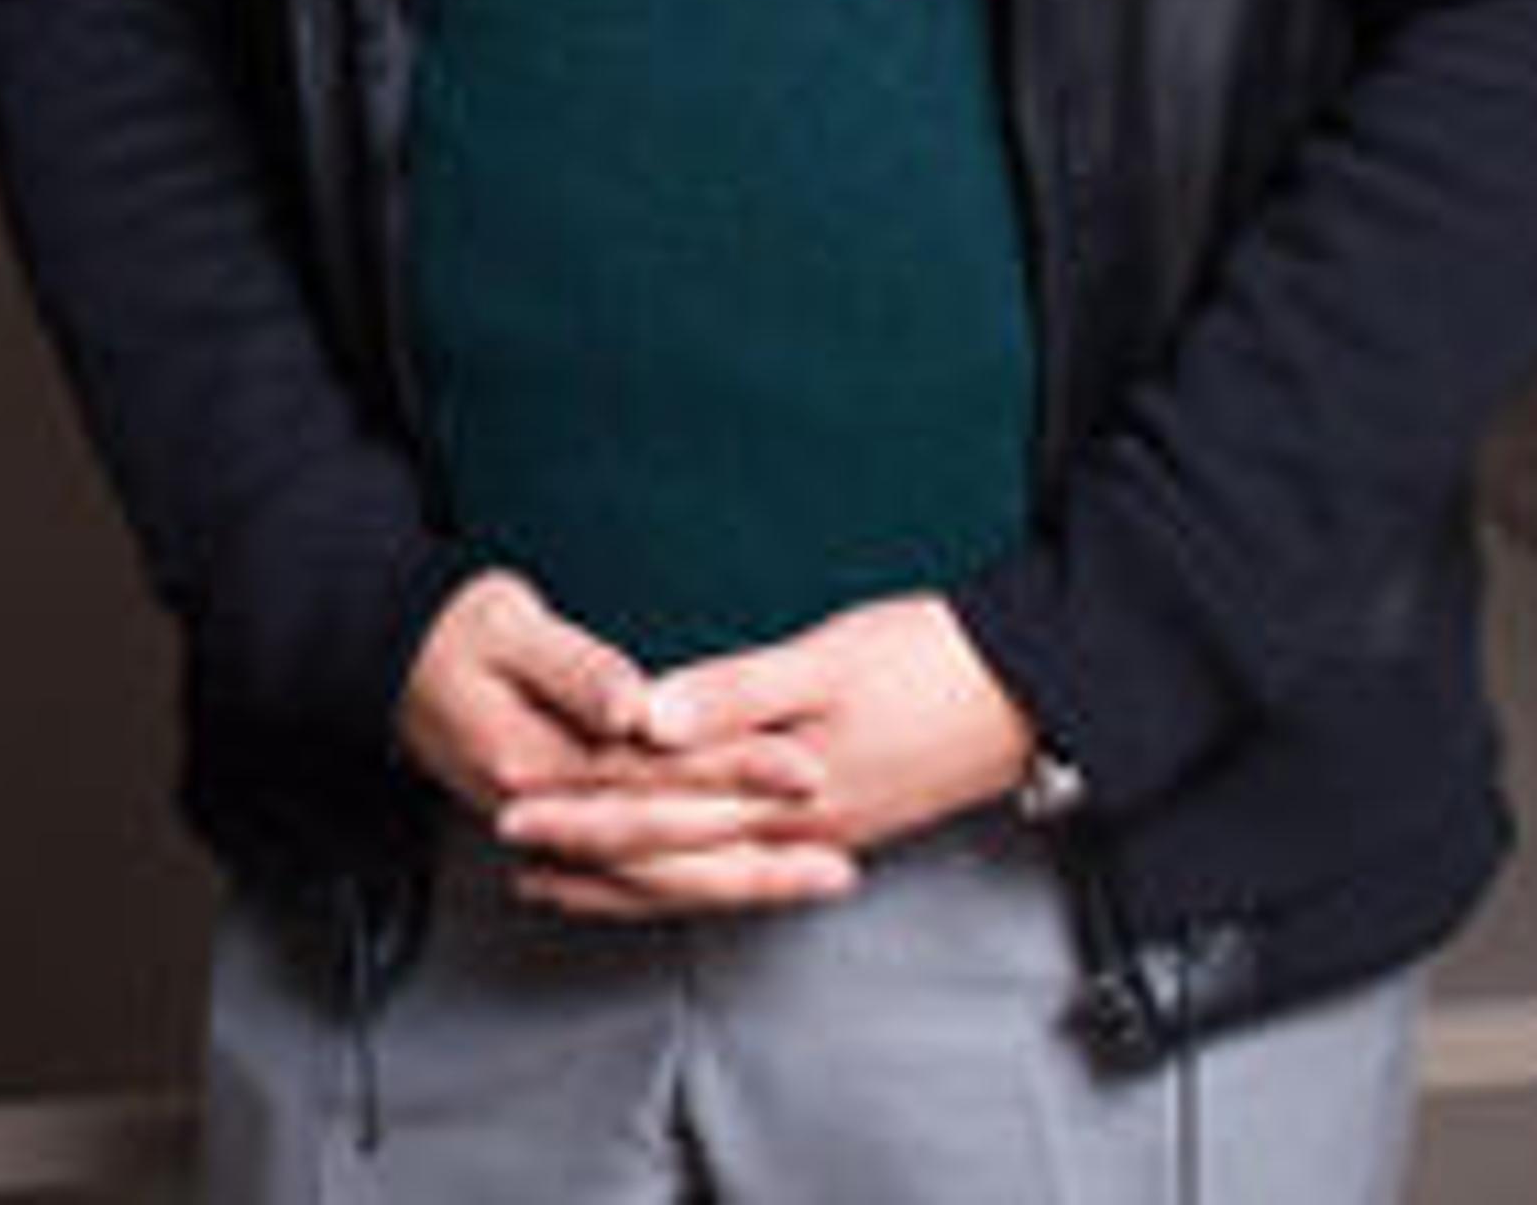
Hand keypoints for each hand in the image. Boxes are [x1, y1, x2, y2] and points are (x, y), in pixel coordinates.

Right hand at [401, 571, 849, 914]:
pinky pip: (637, 879)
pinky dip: (697, 889)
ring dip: (742, 884)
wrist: (388, 660)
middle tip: (838, 849)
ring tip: (820, 881)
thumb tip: (632, 703)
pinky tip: (745, 892)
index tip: (802, 763)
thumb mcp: (506, 623)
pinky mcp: (560, 835)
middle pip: (665, 845)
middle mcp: (545, 815)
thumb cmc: (453, 631)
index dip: (732, 770)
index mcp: (534, 759)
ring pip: (658, 879)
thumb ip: (571, 666)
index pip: (652, 774)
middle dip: (757, 848)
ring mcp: (550, 834)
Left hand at [497, 594, 1033, 920]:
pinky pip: (741, 863)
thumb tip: (646, 719)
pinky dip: (690, 870)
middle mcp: (790, 822)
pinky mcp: (837, 822)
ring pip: (700, 868)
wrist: (1027, 691)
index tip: (512, 801)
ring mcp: (816, 830)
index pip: (655, 801)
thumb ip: (733, 693)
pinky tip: (670, 870)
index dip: (577, 802)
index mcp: (777, 780)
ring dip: (626, 875)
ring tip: (559, 877)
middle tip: (509, 842)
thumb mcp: (826, 660)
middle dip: (583, 847)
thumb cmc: (926, 660)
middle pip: (666, 846)